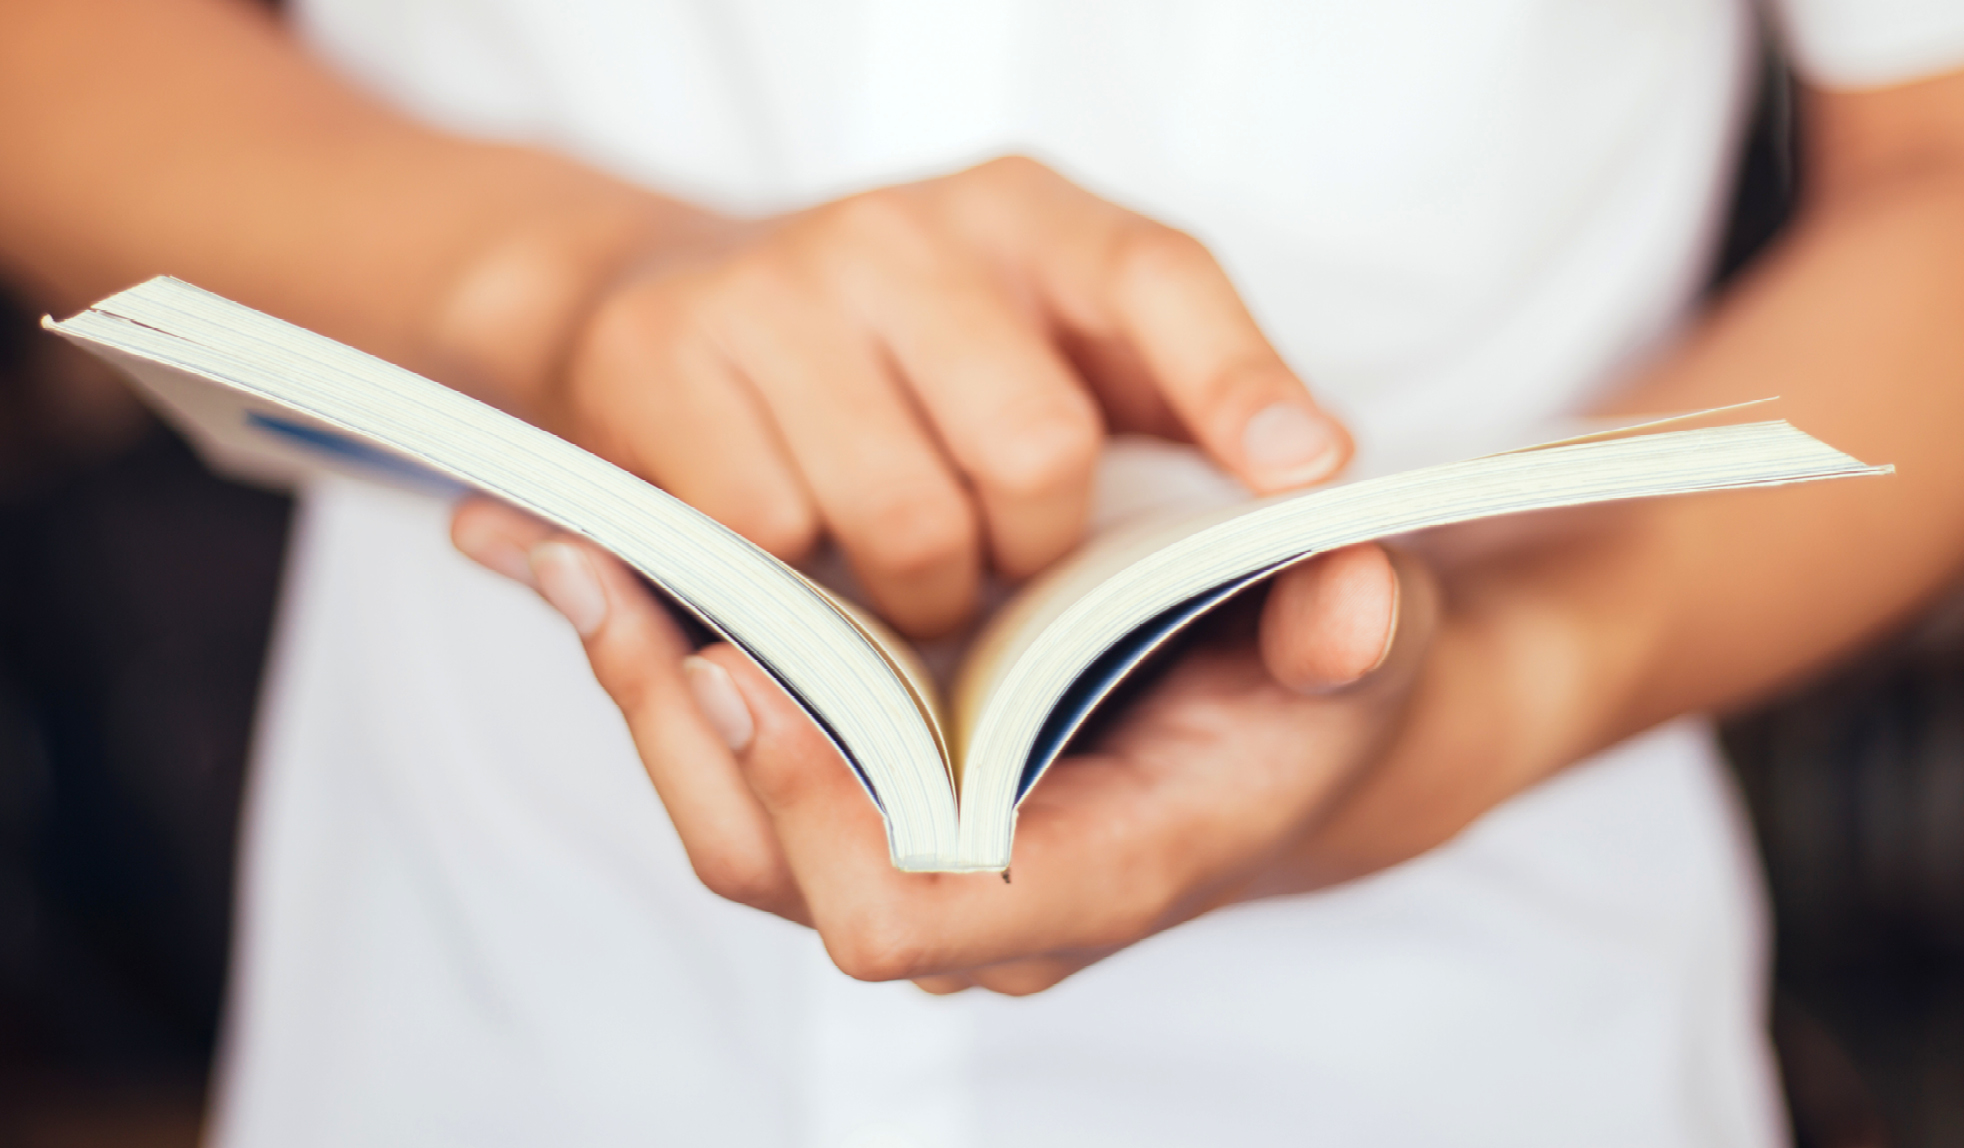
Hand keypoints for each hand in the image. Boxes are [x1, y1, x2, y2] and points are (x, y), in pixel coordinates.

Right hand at [449, 157, 1348, 637]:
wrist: (670, 301)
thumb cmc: (908, 355)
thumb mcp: (1049, 337)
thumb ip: (1183, 400)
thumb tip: (1327, 487)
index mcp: (1031, 214)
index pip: (1161, 279)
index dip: (1241, 382)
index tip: (1307, 475)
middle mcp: (906, 226)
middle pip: (1037, 445)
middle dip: (1034, 547)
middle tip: (1004, 561)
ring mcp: (777, 285)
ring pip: (907, 517)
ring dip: (922, 588)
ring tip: (909, 569)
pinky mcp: (662, 356)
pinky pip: (775, 540)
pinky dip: (800, 581)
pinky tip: (797, 547)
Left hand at [452, 498, 1434, 993]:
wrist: (1301, 740)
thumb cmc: (1320, 694)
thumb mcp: (1361, 640)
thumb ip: (1355, 629)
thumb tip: (1345, 609)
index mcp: (1103, 868)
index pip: (911, 907)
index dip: (812, 804)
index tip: (744, 661)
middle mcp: (991, 902)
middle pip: (775, 870)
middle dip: (676, 728)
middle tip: (601, 574)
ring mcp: (928, 866)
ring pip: (735, 829)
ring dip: (648, 697)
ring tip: (576, 556)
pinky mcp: (884, 813)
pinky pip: (748, 778)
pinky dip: (676, 683)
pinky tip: (620, 574)